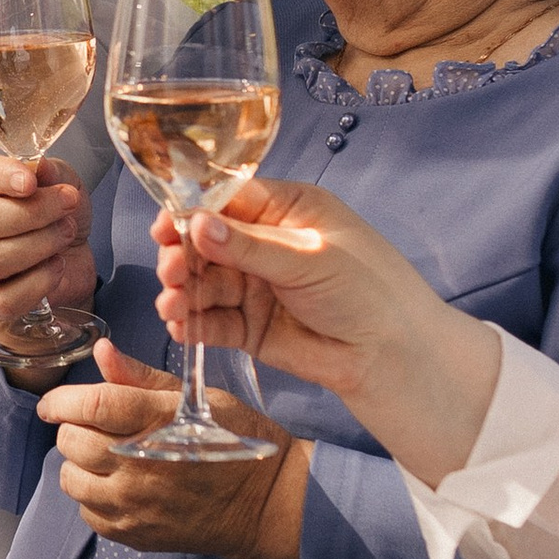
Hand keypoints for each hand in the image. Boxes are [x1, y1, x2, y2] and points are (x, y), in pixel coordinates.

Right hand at [0, 151, 93, 328]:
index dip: (3, 176)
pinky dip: (38, 282)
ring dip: (39, 244)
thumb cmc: (58, 217)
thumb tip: (40, 166)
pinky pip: (6, 298)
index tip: (31, 181)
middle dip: (32, 212)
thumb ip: (52, 172)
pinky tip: (57, 266)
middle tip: (68, 205)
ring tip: (67, 233)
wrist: (73, 258)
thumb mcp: (65, 183)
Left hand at [37, 336, 304, 558]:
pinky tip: (116, 485)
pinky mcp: (134, 534)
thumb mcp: (197, 397)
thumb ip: (142, 377)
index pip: (90, 405)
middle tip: (91, 425)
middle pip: (72, 441)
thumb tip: (102, 351)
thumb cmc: (234, 441)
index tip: (53, 402)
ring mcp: (135, 505)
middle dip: (73, 427)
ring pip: (71, 479)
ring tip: (102, 456)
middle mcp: (141, 466)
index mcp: (159, 422)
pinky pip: (87, 512)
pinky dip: (92, 496)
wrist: (265, 504)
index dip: (61, 400)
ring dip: (78, 462)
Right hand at [151, 176, 501, 484]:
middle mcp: (267, 245)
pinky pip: (214, 321)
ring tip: (173, 304)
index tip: (165, 226)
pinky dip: (195, 323)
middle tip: (171, 270)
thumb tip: (197, 224)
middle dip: (183, 256)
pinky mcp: (252, 327)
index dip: (193, 212)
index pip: (228, 201)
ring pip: (206, 284)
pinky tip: (182, 326)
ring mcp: (258, 287)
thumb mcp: (310, 258)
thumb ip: (251, 246)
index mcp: (288, 210)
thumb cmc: (370, 291)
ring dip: (184, 292)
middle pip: (208, 243)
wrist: (393, 357)